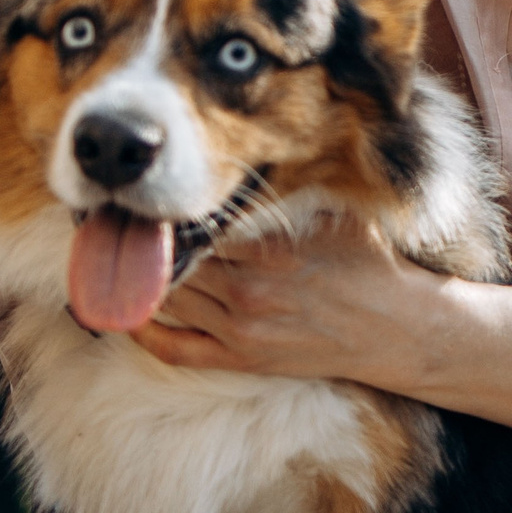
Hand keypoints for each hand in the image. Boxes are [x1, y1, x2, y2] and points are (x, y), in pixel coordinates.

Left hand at [129, 214, 431, 383]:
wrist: (399, 330)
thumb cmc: (369, 264)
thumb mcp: (335, 213)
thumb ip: (289, 189)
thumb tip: (251, 152)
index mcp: (269, 250)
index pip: (196, 223)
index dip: (163, 208)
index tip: (141, 191)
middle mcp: (249, 291)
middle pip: (174, 259)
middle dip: (143, 239)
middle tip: (114, 217)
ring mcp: (242, 330)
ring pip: (168, 298)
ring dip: (137, 277)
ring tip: (111, 254)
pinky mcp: (244, 360)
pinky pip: (177, 350)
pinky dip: (145, 333)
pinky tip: (127, 312)